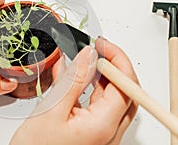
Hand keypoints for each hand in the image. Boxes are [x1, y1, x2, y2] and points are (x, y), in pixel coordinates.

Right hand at [10, 37, 137, 144]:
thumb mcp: (52, 109)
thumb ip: (74, 80)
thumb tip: (88, 56)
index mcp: (102, 126)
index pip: (125, 86)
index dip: (117, 61)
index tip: (101, 45)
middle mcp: (108, 131)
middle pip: (123, 91)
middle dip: (112, 65)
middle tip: (97, 49)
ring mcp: (101, 131)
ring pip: (109, 96)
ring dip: (98, 75)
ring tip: (82, 58)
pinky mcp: (91, 129)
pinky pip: (96, 103)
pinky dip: (87, 86)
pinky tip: (73, 75)